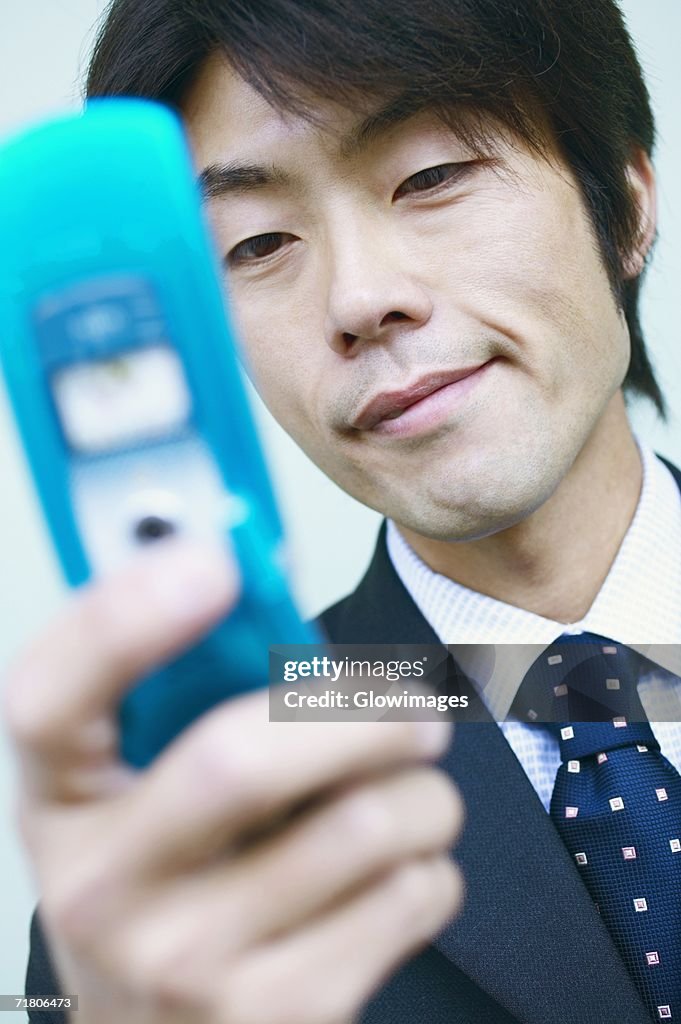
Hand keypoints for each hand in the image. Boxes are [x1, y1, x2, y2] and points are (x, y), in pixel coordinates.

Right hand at [4, 538, 462, 1023]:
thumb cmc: (165, 891)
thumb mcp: (140, 799)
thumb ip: (190, 702)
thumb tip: (266, 587)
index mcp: (63, 807)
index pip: (48, 701)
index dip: (121, 618)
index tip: (211, 559)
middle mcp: (104, 892)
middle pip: (239, 759)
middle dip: (363, 712)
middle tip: (415, 710)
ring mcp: (189, 965)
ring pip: (363, 825)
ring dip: (422, 792)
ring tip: (414, 793)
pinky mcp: (282, 1017)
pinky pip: (410, 894)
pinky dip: (430, 864)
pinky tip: (395, 872)